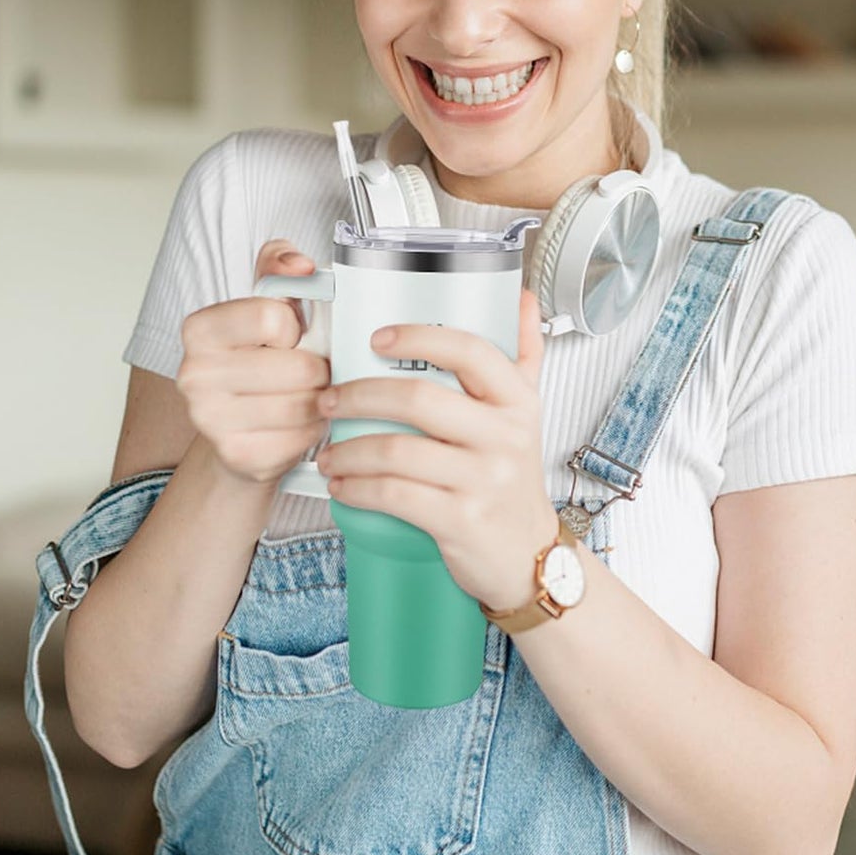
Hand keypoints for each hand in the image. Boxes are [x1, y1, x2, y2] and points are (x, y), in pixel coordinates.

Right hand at [175, 239, 331, 485]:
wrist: (237, 427)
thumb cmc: (260, 358)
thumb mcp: (266, 300)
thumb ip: (280, 265)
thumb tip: (300, 266)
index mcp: (200, 329)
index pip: (274, 317)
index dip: (295, 326)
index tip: (288, 335)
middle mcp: (194, 375)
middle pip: (297, 367)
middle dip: (318, 368)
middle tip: (312, 371)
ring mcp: (210, 420)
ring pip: (304, 404)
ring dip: (321, 400)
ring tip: (309, 395)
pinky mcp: (236, 456)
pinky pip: (301, 438)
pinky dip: (313, 430)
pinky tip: (301, 423)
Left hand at [315, 288, 556, 610]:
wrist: (528, 555)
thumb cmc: (514, 479)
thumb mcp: (526, 413)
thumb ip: (523, 354)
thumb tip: (523, 299)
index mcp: (516, 401)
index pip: (470, 350)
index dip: (419, 338)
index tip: (377, 338)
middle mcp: (505, 436)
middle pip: (419, 398)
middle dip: (359, 395)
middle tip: (329, 399)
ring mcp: (484, 480)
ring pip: (398, 451)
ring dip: (348, 449)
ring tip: (327, 451)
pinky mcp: (461, 521)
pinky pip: (395, 495)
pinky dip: (358, 488)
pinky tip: (343, 485)